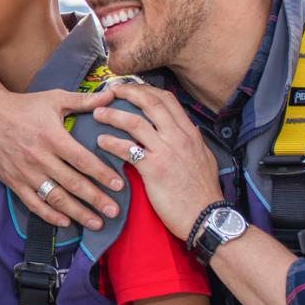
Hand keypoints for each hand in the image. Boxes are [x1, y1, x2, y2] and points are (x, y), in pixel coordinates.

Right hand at [0, 78, 122, 231]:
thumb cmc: (24, 106)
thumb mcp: (54, 98)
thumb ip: (84, 100)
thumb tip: (112, 95)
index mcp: (52, 137)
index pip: (82, 160)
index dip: (102, 174)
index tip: (119, 186)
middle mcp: (40, 158)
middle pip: (73, 183)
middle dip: (95, 199)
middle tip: (114, 212)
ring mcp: (26, 172)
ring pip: (55, 197)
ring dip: (77, 212)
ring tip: (96, 223)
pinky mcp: (14, 181)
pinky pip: (34, 203)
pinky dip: (50, 215)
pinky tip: (66, 222)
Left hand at [93, 85, 224, 244]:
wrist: (206, 217)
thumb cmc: (203, 193)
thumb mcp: (203, 159)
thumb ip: (190, 142)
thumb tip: (184, 129)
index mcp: (190, 133)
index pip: (167, 99)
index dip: (145, 89)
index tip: (129, 88)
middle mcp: (179, 137)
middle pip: (150, 102)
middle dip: (126, 92)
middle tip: (108, 91)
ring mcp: (166, 151)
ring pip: (135, 122)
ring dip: (112, 115)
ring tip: (97, 114)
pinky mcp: (154, 169)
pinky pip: (127, 149)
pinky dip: (111, 142)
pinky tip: (101, 142)